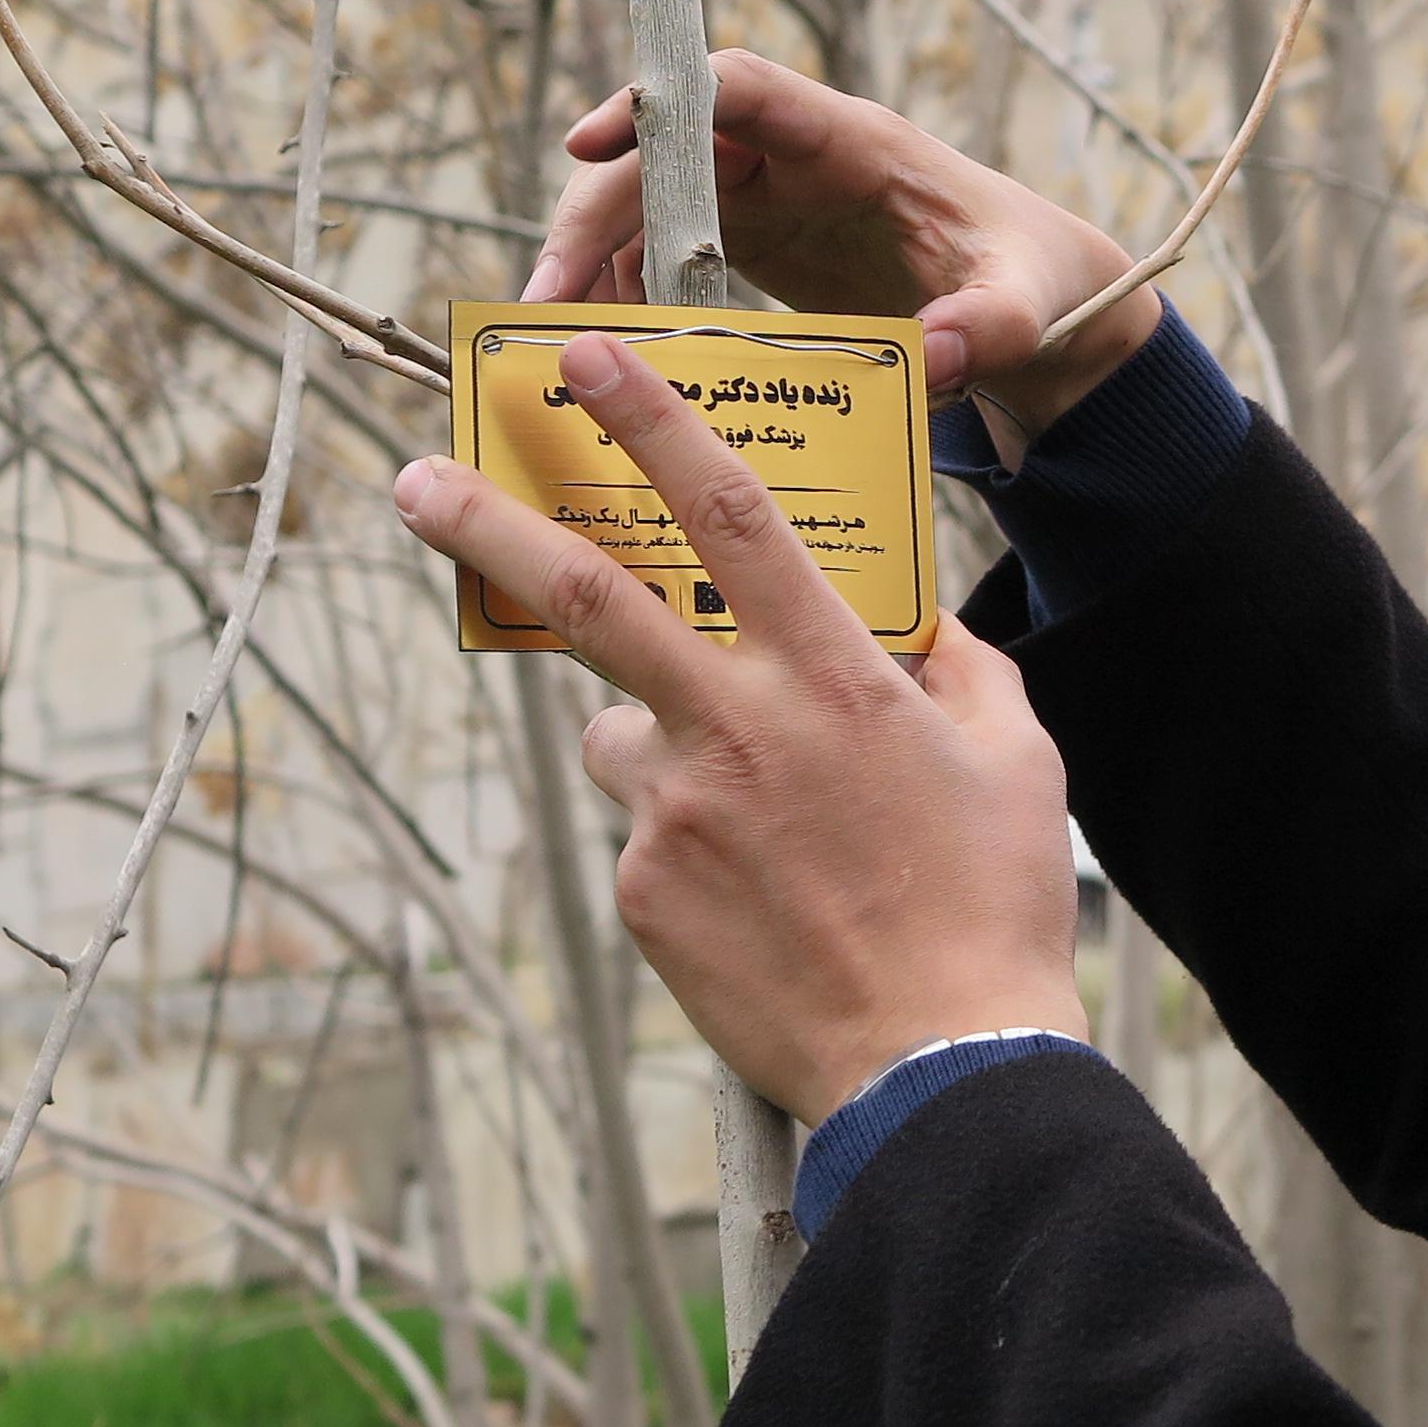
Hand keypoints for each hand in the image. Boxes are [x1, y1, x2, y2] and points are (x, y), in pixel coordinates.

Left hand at [391, 332, 1088, 1125]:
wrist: (941, 1067)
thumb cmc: (989, 905)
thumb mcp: (1012, 754)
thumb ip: (953, 665)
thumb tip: (914, 623)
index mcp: (830, 677)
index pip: (728, 513)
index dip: (652, 423)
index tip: (584, 359)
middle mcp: (735, 728)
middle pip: (587, 596)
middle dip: (489, 525)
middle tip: (416, 479)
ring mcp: (674, 813)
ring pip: (622, 732)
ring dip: (660, 740)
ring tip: (759, 826)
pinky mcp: (641, 892)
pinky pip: (646, 830)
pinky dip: (688, 840)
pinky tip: (762, 899)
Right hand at [521, 48, 1164, 443]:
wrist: (1030, 299)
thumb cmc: (1030, 279)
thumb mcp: (1026, 305)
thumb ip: (988, 327)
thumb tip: (937, 357)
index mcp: (853, 140)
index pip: (742, 89)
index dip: (662, 103)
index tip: (587, 140)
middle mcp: (794, 154)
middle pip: (667, 155)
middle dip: (596, 214)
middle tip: (546, 300)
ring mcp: (766, 195)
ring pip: (650, 204)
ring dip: (596, 262)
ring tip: (557, 340)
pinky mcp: (753, 240)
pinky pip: (665, 253)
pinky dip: (628, 296)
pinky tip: (613, 352)